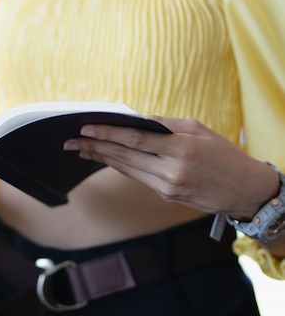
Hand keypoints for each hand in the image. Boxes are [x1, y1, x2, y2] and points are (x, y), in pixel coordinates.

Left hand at [63, 116, 279, 219]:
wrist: (246, 191)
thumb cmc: (224, 154)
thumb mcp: (200, 130)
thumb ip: (166, 125)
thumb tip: (135, 120)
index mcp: (181, 148)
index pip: (135, 139)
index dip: (107, 133)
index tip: (85, 128)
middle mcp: (171, 171)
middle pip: (124, 156)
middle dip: (94, 147)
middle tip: (70, 141)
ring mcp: (167, 187)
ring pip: (126, 169)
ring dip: (101, 158)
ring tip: (81, 149)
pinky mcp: (166, 196)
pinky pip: (137, 178)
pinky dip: (120, 167)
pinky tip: (105, 159)